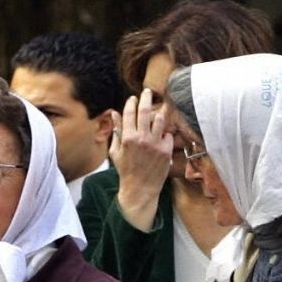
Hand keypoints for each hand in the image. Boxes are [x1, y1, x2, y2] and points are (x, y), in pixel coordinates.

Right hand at [110, 89, 173, 232]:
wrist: (140, 189)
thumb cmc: (126, 170)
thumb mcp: (115, 151)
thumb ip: (116, 131)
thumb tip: (114, 114)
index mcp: (127, 138)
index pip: (129, 113)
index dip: (131, 102)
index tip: (133, 98)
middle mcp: (142, 139)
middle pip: (145, 110)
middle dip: (146, 98)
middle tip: (147, 92)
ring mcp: (155, 144)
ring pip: (160, 120)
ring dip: (159, 112)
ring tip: (159, 109)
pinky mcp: (166, 151)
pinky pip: (167, 135)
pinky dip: (164, 134)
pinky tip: (162, 137)